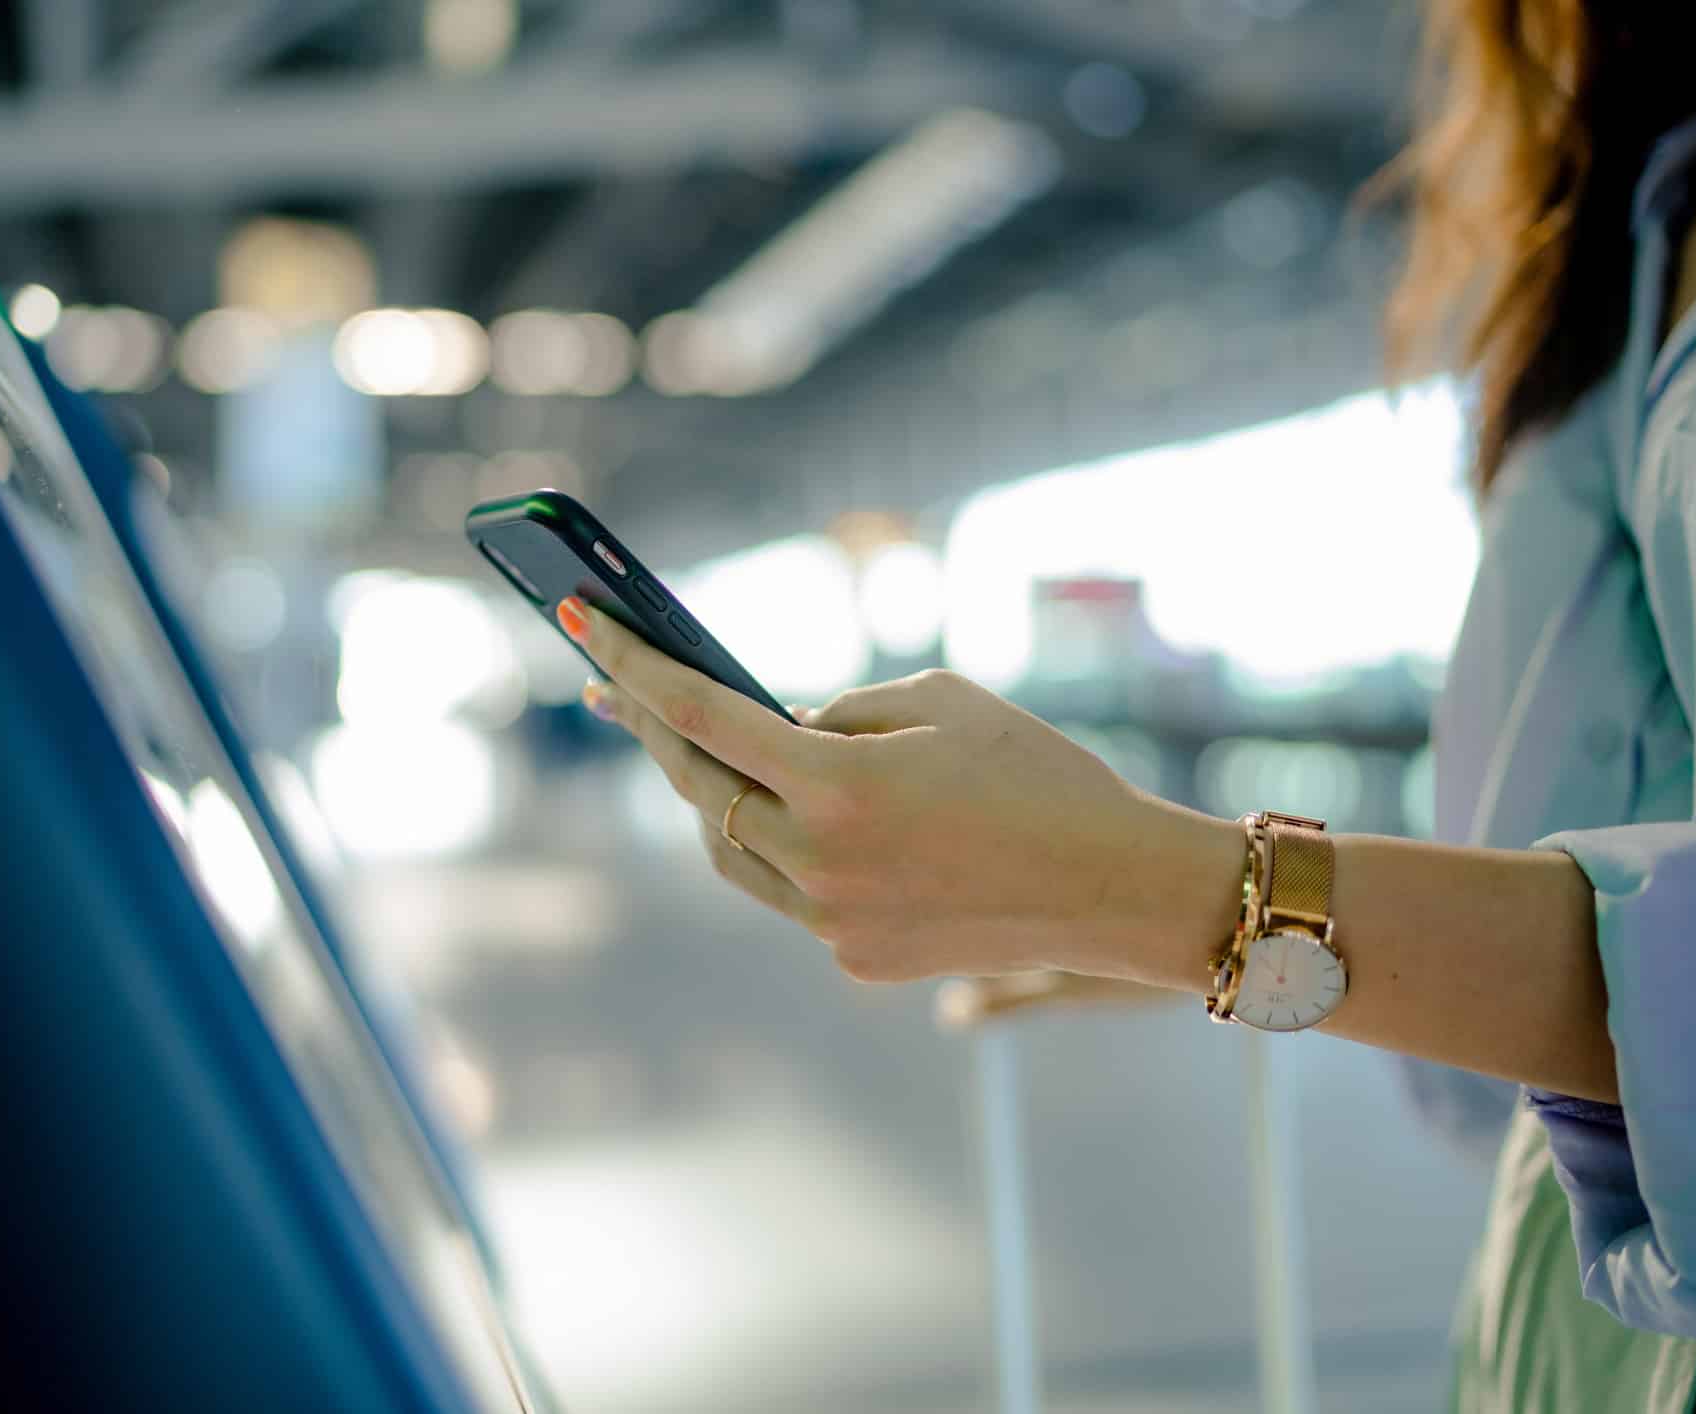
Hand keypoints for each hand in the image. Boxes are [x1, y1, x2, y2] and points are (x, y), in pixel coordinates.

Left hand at [559, 597, 1238, 985]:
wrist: (1117, 889)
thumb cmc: (1039, 774)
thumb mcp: (938, 702)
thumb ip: (839, 713)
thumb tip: (777, 731)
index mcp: (835, 785)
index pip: (700, 714)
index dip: (631, 664)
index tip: (578, 622)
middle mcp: (816, 863)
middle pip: (698, 788)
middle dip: (652, 730)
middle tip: (613, 686)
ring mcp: (830, 923)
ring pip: (730, 852)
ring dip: (712, 795)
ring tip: (698, 745)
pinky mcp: (855, 958)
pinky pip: (789, 892)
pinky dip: (781, 846)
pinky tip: (795, 814)